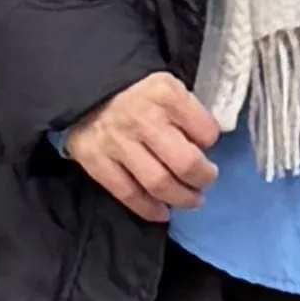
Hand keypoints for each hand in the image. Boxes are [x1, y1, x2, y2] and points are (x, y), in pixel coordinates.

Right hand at [63, 71, 222, 219]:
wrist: (89, 90)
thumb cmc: (139, 93)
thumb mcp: (169, 87)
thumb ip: (188, 113)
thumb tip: (204, 149)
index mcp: (166, 95)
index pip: (205, 130)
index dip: (210, 143)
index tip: (206, 148)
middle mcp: (142, 119)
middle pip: (185, 163)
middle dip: (203, 178)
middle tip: (206, 181)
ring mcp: (118, 143)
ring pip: (158, 183)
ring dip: (181, 198)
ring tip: (191, 199)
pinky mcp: (96, 161)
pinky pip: (127, 194)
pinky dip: (148, 209)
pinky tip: (162, 212)